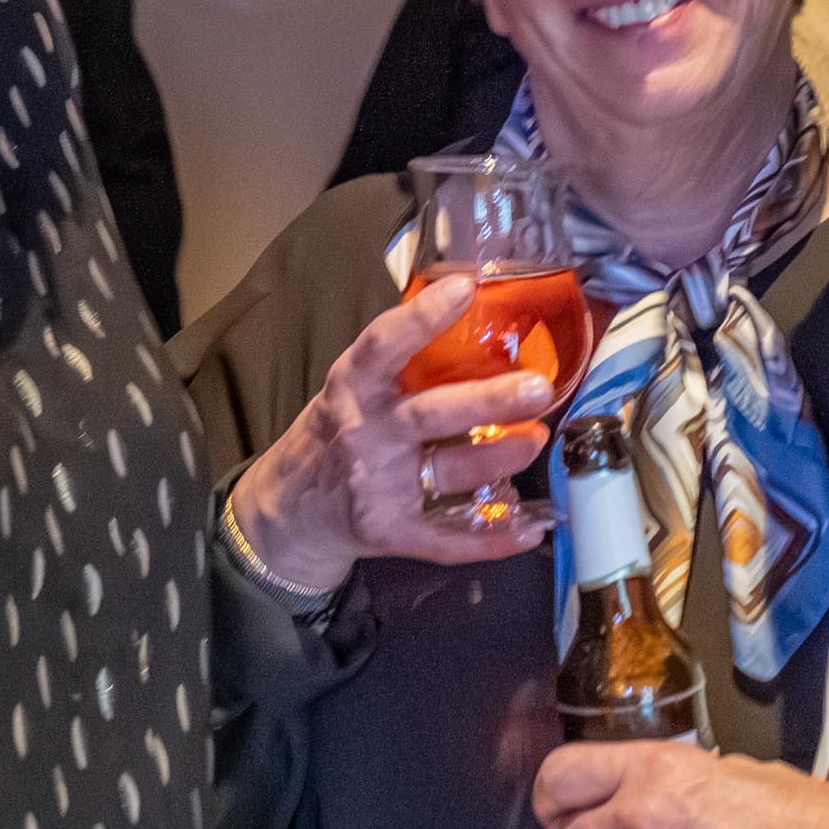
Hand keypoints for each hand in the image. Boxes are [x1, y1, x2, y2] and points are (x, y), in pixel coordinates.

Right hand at [222, 272, 558, 596]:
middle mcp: (365, 434)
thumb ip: (399, 362)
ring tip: (538, 438)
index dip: (422, 316)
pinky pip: (449, 539)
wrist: (289, 512)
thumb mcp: (351, 388)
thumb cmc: (334, 433)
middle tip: (538, 387)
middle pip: (431, 413)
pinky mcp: (392, 531)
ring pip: (450, 472)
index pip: (384, 344)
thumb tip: (471, 308)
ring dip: (501, 456)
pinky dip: (494, 538)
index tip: (464, 288)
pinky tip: (532, 527)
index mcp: (353, 387)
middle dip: (489, 400)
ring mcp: (378, 487)